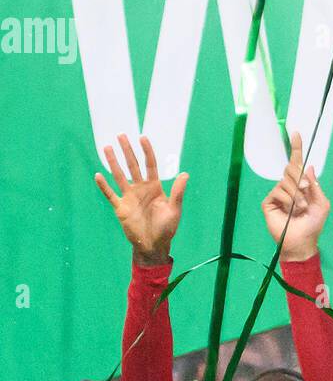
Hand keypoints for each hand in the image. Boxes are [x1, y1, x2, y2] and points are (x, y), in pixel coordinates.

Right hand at [95, 135, 186, 265]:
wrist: (154, 245)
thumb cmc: (166, 229)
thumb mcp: (175, 210)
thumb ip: (178, 192)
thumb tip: (185, 174)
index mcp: (155, 188)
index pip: (150, 165)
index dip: (147, 152)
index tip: (143, 138)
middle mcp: (141, 189)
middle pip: (133, 166)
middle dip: (127, 151)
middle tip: (121, 135)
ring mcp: (129, 197)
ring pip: (119, 176)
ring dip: (113, 162)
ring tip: (107, 148)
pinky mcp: (121, 207)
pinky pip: (110, 194)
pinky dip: (104, 186)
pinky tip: (98, 175)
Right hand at [262, 131, 329, 263]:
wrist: (302, 242)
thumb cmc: (313, 225)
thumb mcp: (322, 205)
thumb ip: (316, 186)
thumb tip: (308, 166)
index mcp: (300, 185)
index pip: (296, 163)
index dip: (296, 148)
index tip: (296, 133)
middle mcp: (288, 186)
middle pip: (291, 168)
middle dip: (300, 180)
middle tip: (305, 191)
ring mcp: (277, 193)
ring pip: (286, 181)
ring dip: (297, 195)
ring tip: (300, 209)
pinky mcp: (269, 201)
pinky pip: (278, 191)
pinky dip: (288, 201)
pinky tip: (291, 211)